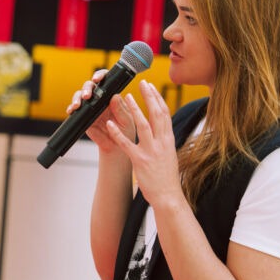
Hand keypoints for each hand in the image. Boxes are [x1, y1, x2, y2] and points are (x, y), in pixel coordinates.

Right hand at [66, 70, 134, 153]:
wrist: (116, 147)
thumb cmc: (124, 131)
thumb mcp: (127, 120)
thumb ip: (121, 109)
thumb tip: (115, 96)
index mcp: (111, 96)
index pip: (105, 80)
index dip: (100, 76)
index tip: (98, 79)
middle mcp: (99, 99)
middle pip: (89, 86)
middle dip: (87, 88)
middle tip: (87, 95)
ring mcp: (90, 107)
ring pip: (80, 96)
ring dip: (77, 98)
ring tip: (78, 104)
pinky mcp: (83, 117)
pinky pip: (75, 110)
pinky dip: (72, 108)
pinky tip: (72, 110)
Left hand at [104, 80, 183, 207]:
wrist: (168, 196)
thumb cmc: (166, 177)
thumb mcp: (169, 154)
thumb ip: (164, 140)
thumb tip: (162, 128)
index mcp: (168, 140)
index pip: (165, 114)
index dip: (158, 98)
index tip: (151, 86)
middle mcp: (162, 143)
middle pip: (156, 114)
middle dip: (149, 97)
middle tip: (142, 83)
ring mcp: (151, 151)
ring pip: (143, 126)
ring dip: (135, 110)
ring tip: (126, 97)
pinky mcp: (140, 161)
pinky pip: (127, 144)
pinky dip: (117, 133)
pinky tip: (110, 123)